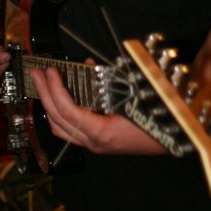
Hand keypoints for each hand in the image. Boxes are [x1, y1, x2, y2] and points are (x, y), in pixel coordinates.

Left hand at [29, 66, 165, 155]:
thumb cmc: (158, 118)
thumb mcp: (133, 96)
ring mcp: (95, 145)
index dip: (55, 89)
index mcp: (102, 132)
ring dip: (48, 104)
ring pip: (60, 128)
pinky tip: (59, 97)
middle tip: (36, 73)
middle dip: (44, 94)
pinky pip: (70, 130)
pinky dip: (60, 112)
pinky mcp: (97, 143)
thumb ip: (109, 81)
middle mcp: (95, 142)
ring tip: (42, 84)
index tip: (49, 71)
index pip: (68, 110)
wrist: (173, 140)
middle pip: (58, 120)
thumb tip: (87, 66)